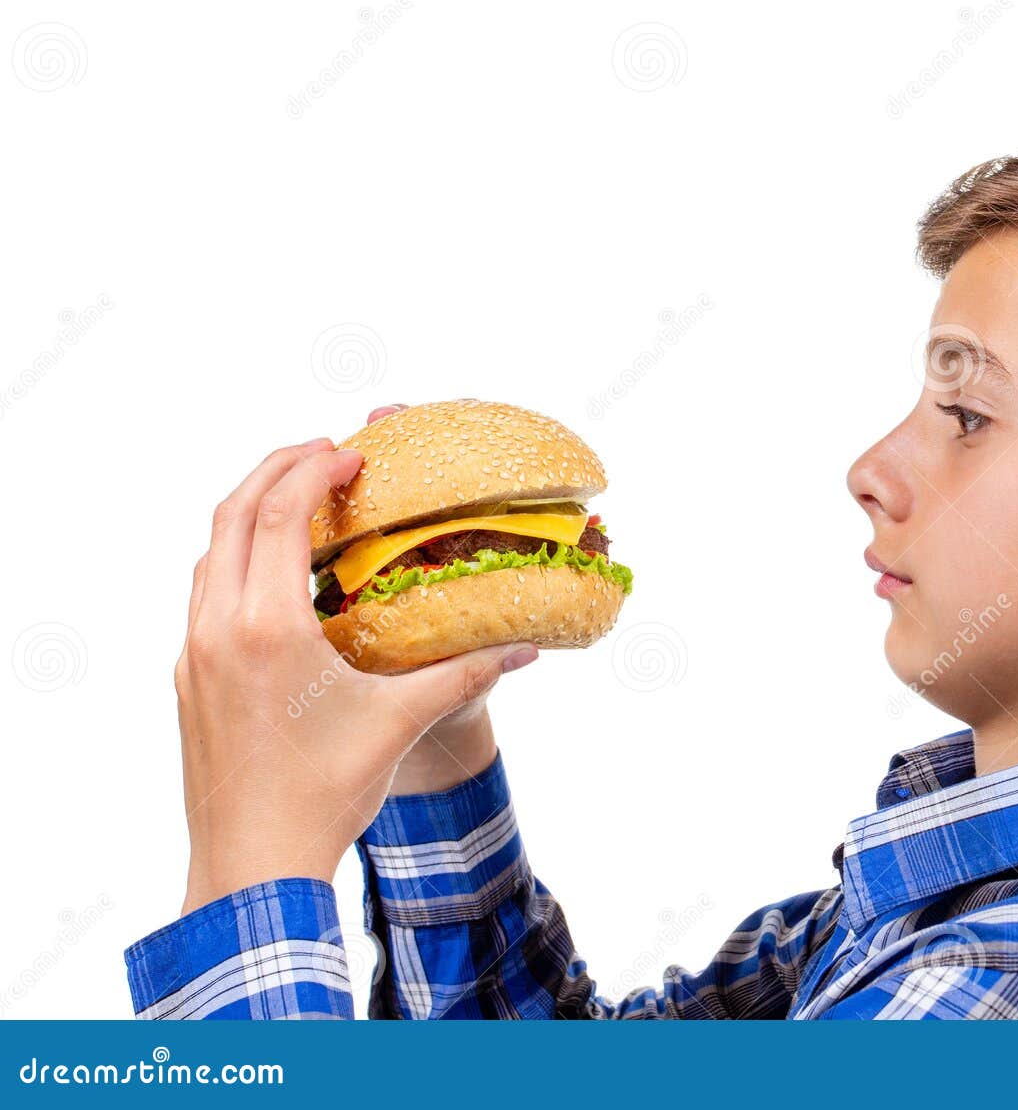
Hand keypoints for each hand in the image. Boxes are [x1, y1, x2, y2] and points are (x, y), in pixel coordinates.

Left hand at [174, 433, 537, 913]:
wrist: (253, 865)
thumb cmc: (325, 794)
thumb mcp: (401, 723)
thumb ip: (466, 673)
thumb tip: (528, 648)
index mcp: (267, 627)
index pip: (278, 513)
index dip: (313, 470)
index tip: (352, 455)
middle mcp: (218, 628)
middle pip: (231, 513)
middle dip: (276, 469)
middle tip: (324, 453)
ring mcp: (195, 653)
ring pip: (209, 553)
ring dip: (250, 512)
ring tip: (299, 499)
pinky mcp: (189, 678)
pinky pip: (204, 594)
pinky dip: (236, 560)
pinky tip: (275, 577)